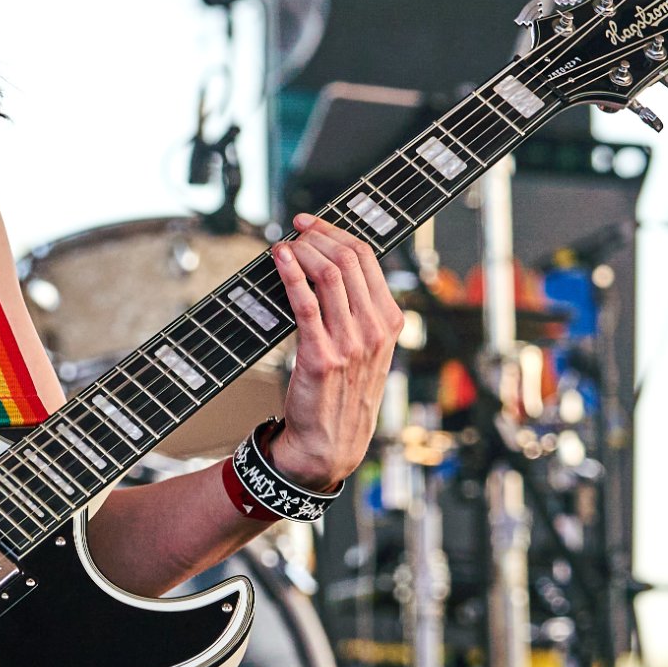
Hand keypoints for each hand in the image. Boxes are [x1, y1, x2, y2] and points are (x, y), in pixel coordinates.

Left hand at [268, 213, 405, 488]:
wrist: (331, 443)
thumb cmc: (344, 392)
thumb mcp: (368, 349)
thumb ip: (360, 311)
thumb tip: (332, 266)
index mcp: (389, 322)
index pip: (368, 258)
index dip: (337, 232)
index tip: (314, 223)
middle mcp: (374, 330)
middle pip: (349, 260)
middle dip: (319, 235)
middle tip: (297, 228)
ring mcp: (350, 344)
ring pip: (328, 275)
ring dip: (303, 251)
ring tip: (285, 243)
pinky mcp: (321, 357)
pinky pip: (305, 303)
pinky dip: (289, 274)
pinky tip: (278, 259)